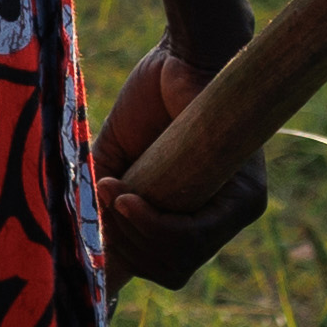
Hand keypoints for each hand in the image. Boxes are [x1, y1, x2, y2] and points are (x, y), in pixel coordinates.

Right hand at [90, 43, 269, 288]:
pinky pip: (195, 235)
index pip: (163, 265)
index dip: (126, 263)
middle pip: (169, 269)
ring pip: (180, 258)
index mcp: (188, 215)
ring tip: (113, 190)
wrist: (183, 57)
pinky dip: (155, 223)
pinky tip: (128, 197)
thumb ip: (103, 203)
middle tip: (106, 200)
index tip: (94, 252)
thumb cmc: (149, 101)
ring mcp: (235, 213)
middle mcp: (217, 220)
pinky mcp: (247, 198)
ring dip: (135, 230)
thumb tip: (79, 249)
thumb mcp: (115, 161)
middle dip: (125, 245)